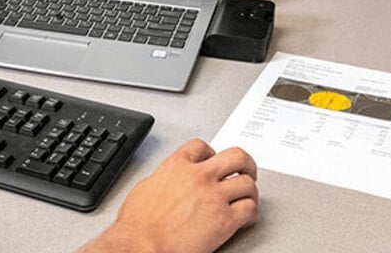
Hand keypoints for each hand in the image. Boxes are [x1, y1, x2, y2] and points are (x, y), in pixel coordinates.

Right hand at [80, 139, 257, 252]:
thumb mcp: (145, 187)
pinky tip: (245, 219)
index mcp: (176, 166)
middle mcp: (199, 176)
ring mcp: (214, 196)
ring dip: (250, 191)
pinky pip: (250, 209)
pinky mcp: (225, 220)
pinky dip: (251, 213)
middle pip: (236, 156)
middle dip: (245, 164)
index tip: (214, 160)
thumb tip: (168, 181)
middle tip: (246, 172)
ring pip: (248, 183)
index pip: (201, 146)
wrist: (142, 244)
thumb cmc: (138, 224)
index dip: (212, 153)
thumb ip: (164, 178)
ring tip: (247, 199)